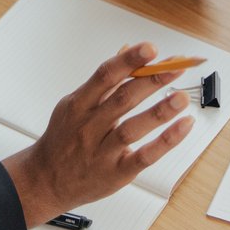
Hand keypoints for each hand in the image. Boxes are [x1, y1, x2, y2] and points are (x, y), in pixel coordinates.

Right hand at [2, 42, 194, 226]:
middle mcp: (90, 126)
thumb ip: (104, 80)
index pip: (105, 76)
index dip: (129, 60)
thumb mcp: (74, 105)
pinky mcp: (117, 172)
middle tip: (177, 65)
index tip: (150, 48)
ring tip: (182, 97)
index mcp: (79, 104)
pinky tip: (183, 126)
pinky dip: (166, 141)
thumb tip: (125, 50)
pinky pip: (144, 156)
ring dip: (160, 111)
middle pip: (123, 98)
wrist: (45, 181)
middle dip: (152, 79)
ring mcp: (103, 151)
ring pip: (133, 128)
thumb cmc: (62, 140)